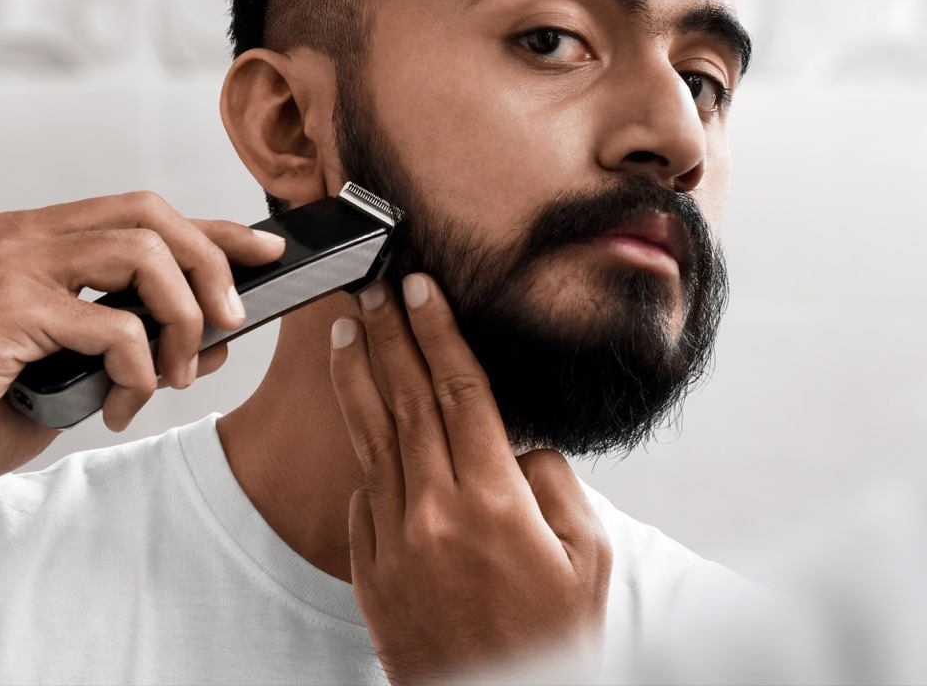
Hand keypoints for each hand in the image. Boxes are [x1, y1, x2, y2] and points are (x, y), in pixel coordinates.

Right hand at [0, 191, 284, 495]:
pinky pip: (112, 325)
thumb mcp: (73, 370)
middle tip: (230, 321)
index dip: (214, 228)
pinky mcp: (7, 309)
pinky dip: (136, 370)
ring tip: (174, 376)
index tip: (266, 249)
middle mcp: (23, 236)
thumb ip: (135, 345)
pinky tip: (118, 406)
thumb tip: (217, 337)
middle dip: (210, 264)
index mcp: (36, 238)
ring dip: (179, 319)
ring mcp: (12, 265)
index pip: (144, 212)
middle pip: (152, 214)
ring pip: (142, 255)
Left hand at [330, 274, 611, 684]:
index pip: (459, 392)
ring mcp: (393, 540)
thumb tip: (518, 443)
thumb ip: (554, 483)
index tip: (420, 289)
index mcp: (493, 502)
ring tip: (342, 330)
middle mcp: (434, 512)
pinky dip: (363, 453)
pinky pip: (364, 495)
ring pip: (371, 438)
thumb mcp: (587, 557)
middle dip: (388, 336)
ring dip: (356, 377)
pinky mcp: (368, 568)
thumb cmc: (554, 640)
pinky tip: (358, 419)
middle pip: (406, 401)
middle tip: (372, 289)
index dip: (438, 333)